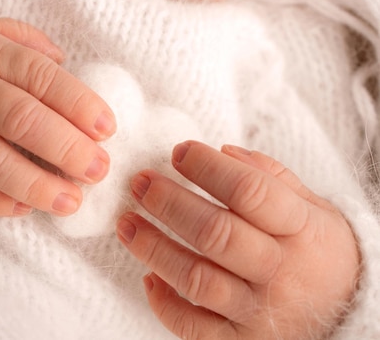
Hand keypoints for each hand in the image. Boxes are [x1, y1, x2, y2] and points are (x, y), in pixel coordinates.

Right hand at [0, 0, 115, 216]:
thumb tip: (65, 62)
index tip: (107, 128)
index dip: (78, 103)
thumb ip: (24, 40)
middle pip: (21, 120)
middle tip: (98, 169)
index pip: (41, 78)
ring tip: (70, 201)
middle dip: (66, 148)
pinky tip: (22, 209)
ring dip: (34, 184)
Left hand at [116, 141, 358, 339]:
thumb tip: (222, 151)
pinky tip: (149, 277)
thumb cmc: (318, 250)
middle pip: (215, 234)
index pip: (251, 192)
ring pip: (196, 278)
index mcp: (302, 231)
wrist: (348, 312)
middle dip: (169, 203)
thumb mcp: (313, 207)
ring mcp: (259, 311)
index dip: (208, 168)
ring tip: (126, 222)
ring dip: (152, 247)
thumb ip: (272, 177)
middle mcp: (281, 272)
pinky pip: (193, 326)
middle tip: (140, 182)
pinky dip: (164, 303)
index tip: (179, 151)